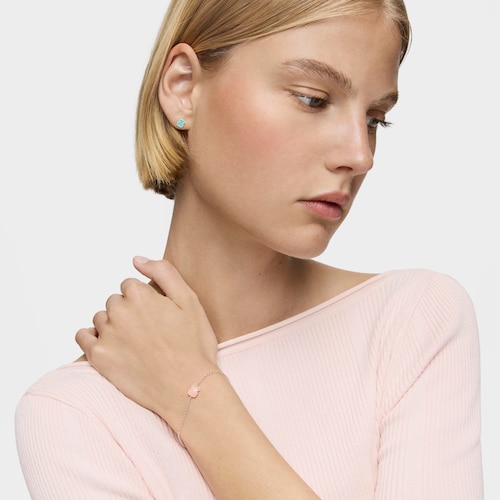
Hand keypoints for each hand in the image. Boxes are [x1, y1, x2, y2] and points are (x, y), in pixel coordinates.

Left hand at [75, 257, 218, 426]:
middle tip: (150, 332)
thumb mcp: (189, 300)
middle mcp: (118, 310)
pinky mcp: (98, 357)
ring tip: (136, 343)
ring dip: (114, 325)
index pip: (130, 285)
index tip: (157, 316)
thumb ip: (163, 272)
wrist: (188, 388)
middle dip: (129, 311)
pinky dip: (93, 338)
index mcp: (139, 294)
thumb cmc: (193, 345)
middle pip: (115, 301)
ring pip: (102, 318)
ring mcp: (106, 334)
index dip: (145, 300)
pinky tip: (111, 346)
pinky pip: (83, 337)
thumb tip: (137, 259)